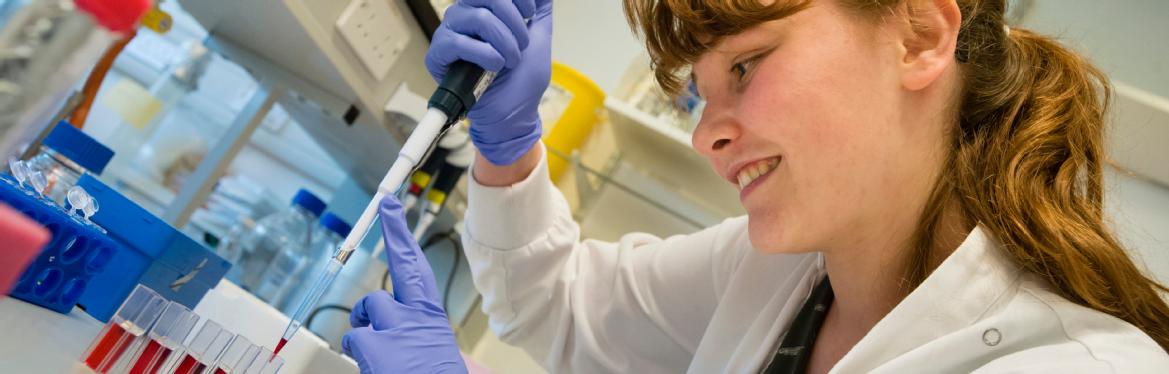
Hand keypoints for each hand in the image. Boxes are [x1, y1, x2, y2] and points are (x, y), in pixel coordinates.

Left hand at [342, 196, 465, 373]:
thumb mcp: (433, 352)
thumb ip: (416, 334)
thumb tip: (394, 333)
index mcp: (431, 318)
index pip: (417, 268)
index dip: (401, 236)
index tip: (390, 207)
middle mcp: (415, 316)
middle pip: (400, 266)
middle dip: (394, 233)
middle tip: (386, 206)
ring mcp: (395, 328)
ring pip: (368, 310)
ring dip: (365, 327)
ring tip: (378, 353)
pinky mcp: (374, 345)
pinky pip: (353, 339)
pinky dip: (358, 351)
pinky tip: (373, 365)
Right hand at [425, 0, 552, 165]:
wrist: (512, 114)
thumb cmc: (521, 80)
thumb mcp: (539, 38)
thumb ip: (540, 10)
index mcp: (484, 7)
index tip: (530, 14)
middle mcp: (464, 15)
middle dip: (514, 20)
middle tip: (522, 44)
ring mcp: (450, 33)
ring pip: (478, 17)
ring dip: (504, 42)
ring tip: (510, 61)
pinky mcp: (438, 54)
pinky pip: (458, 42)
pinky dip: (484, 54)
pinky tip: (494, 66)